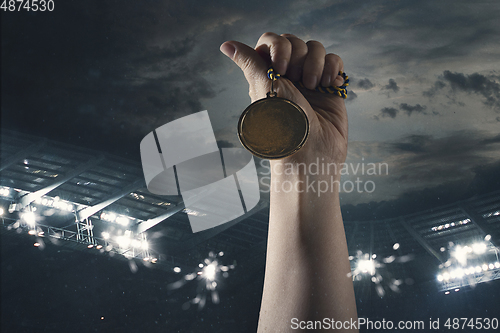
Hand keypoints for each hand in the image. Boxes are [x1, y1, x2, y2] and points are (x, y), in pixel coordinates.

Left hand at [220, 32, 347, 165]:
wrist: (311, 152)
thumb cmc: (282, 124)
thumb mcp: (263, 88)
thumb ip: (249, 62)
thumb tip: (225, 45)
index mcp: (267, 75)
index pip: (271, 42)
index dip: (279, 47)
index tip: (280, 68)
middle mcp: (287, 76)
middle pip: (295, 42)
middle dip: (299, 58)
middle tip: (298, 83)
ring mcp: (309, 81)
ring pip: (316, 49)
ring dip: (316, 64)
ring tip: (314, 86)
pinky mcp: (329, 87)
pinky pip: (334, 61)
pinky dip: (333, 69)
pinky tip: (330, 85)